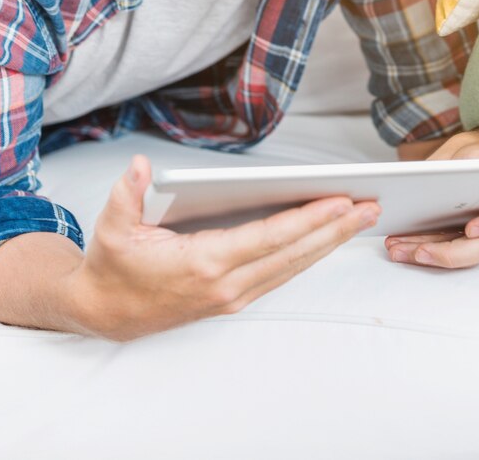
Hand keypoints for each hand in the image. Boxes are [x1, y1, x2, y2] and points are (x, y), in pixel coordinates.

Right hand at [74, 155, 380, 340]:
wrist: (107, 313)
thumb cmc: (112, 269)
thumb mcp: (111, 228)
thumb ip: (127, 193)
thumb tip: (141, 165)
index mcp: (203, 263)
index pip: (268, 238)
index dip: (307, 219)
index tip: (341, 202)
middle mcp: (226, 284)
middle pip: (293, 254)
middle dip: (335, 230)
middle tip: (371, 208)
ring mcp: (233, 296)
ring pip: (293, 267)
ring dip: (328, 244)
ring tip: (358, 221)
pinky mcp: (233, 299)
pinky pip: (281, 274)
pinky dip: (307, 256)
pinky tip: (325, 240)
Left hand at [385, 129, 478, 268]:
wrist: (472, 159)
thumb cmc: (473, 154)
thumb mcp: (466, 148)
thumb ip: (457, 162)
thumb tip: (438, 176)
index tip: (472, 229)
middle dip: (448, 253)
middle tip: (419, 251)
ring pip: (463, 255)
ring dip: (428, 255)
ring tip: (397, 250)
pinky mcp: (467, 242)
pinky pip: (448, 253)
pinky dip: (422, 251)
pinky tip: (399, 247)